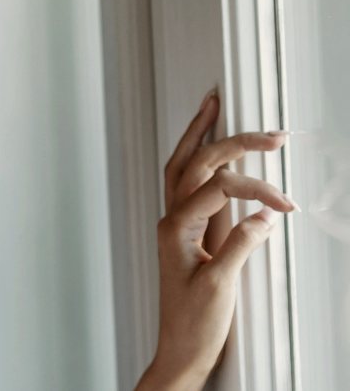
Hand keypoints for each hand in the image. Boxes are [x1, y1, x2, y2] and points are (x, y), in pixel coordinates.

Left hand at [138, 92, 294, 389]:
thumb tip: (265, 213)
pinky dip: (201, 161)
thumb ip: (240, 244)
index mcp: (175, 227)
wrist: (181, 348)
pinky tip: (210, 148)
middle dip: (227, 140)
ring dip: (199, 136)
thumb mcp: (220, 284)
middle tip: (266, 131)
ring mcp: (178, 223)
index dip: (254, 189)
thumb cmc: (193, 322)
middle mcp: (171, 219)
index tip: (284, 203)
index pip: (217, 188)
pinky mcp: (189, 232)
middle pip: (194, 164)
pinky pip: (190, 185)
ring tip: (212, 106)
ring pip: (183, 167)